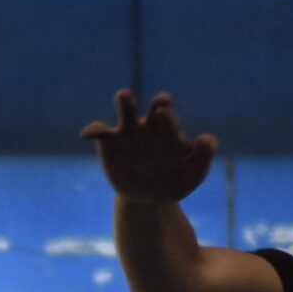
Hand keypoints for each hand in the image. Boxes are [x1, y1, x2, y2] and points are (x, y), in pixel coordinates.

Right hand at [82, 90, 218, 203]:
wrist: (149, 196)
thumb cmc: (175, 180)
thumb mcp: (192, 174)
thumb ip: (203, 157)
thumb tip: (205, 138)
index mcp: (171, 131)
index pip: (173, 121)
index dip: (171, 119)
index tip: (170, 120)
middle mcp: (151, 126)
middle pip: (155, 109)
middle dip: (159, 105)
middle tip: (163, 106)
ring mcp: (129, 132)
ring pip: (127, 111)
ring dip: (125, 102)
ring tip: (124, 95)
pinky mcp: (110, 143)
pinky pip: (99, 132)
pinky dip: (94, 130)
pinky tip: (87, 135)